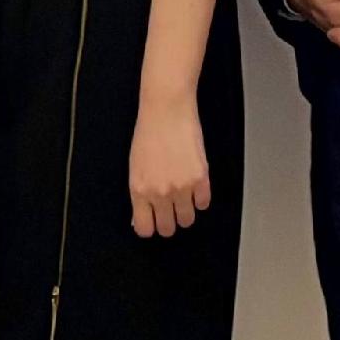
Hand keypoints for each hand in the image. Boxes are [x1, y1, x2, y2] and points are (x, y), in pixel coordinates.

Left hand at [130, 103, 214, 237]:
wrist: (167, 110)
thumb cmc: (148, 133)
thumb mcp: (135, 166)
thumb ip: (140, 192)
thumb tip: (143, 214)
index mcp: (139, 190)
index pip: (145, 228)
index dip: (150, 227)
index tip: (153, 222)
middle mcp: (160, 193)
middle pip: (168, 228)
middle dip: (169, 222)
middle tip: (170, 211)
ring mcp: (182, 188)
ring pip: (188, 220)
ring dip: (186, 212)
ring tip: (183, 197)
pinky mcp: (201, 179)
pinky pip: (204, 204)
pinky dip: (200, 198)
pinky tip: (195, 186)